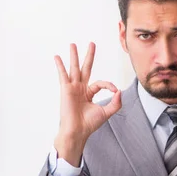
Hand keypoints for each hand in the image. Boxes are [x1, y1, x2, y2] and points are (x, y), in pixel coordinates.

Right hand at [53, 42, 121, 166]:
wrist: (78, 131)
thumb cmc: (89, 124)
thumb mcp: (106, 112)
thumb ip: (115, 103)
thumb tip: (119, 91)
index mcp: (89, 93)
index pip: (100, 83)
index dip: (108, 85)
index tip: (114, 91)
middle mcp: (80, 89)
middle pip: (86, 68)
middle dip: (89, 56)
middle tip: (92, 43)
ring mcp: (72, 88)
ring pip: (74, 68)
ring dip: (74, 56)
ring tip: (73, 44)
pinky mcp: (66, 89)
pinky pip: (63, 75)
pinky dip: (60, 66)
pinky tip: (57, 57)